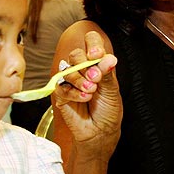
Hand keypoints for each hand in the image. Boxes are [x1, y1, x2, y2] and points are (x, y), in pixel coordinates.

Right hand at [54, 31, 122, 149]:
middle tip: (96, 78)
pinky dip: (74, 92)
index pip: (91, 41)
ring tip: (91, 91)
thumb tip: (108, 58)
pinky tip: (84, 98)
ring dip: (80, 80)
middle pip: (76, 54)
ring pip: (68, 69)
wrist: (100, 132)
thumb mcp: (112, 91)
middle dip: (86, 65)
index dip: (92, 44)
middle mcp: (82, 69)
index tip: (96, 54)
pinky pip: (62, 86)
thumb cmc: (108, 110)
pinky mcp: (61, 94)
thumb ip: (107, 74)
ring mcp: (70, 81)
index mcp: (96, 63)